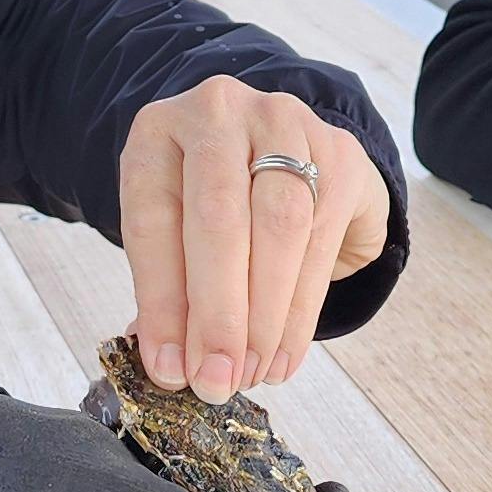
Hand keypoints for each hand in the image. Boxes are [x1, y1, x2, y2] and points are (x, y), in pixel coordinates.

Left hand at [120, 79, 392, 397]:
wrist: (280, 147)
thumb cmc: (210, 202)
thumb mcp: (172, 231)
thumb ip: (167, 290)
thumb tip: (169, 366)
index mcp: (157, 132)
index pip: (152, 220)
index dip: (160, 301)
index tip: (167, 368)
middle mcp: (219, 112)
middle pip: (219, 218)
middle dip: (219, 313)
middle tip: (218, 380)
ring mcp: (285, 123)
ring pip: (280, 228)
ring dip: (266, 316)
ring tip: (252, 374)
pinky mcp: (339, 152)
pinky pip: (321, 239)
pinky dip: (301, 310)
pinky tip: (283, 354)